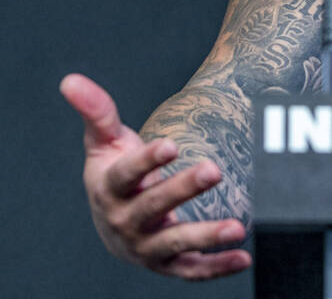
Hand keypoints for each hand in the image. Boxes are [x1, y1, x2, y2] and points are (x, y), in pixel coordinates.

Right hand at [60, 73, 251, 279]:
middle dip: (183, 189)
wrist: (112, 221)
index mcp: (109, 189)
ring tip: (238, 227)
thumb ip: (96, 111)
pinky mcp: (166, 264)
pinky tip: (243, 258)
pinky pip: (190, 270)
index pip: (126, 174)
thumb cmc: (114, 173)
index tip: (171, 144)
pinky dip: (216, 267)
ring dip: (205, 237)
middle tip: (214, 170)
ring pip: (174, 243)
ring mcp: (145, 246)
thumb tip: (71, 80)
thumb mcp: (104, 141)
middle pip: (153, 206)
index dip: (146, 160)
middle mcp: (125, 221)